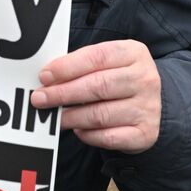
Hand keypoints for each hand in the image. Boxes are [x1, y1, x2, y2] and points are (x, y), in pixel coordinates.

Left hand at [30, 40, 161, 152]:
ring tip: (55, 117)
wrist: (150, 105)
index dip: (67, 67)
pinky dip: (88, 135)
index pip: (97, 57)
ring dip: (71, 117)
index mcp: (133, 53)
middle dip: (63, 93)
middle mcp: (145, 79)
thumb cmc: (117, 80)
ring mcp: (148, 107)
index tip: (44, 76)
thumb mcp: (106, 64)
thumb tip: (47, 78)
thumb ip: (79, 66)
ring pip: (100, 114)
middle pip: (98, 86)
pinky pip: (108, 137)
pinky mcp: (145, 133)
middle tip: (40, 99)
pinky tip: (78, 130)